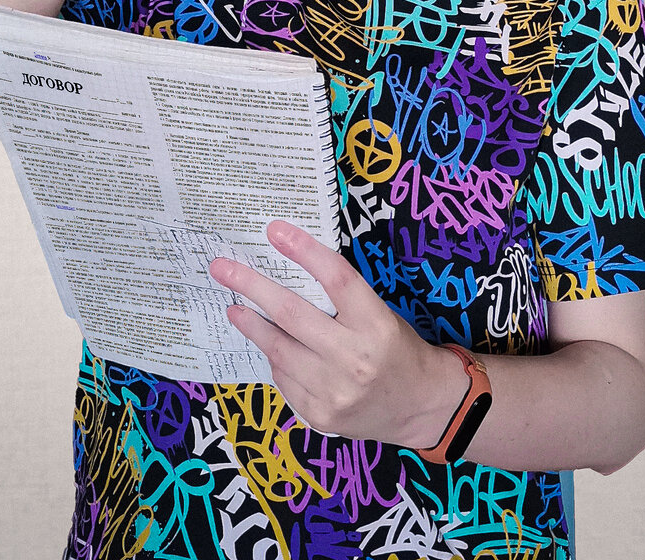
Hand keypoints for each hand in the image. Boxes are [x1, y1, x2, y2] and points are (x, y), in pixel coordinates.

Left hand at [209, 221, 465, 445]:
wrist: (421, 406)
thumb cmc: (398, 348)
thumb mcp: (381, 313)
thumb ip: (343, 298)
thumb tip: (288, 271)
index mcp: (376, 324)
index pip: (337, 279)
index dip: (305, 251)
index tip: (274, 230)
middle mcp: (354, 358)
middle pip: (292, 314)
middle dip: (251, 286)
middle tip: (223, 267)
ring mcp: (334, 391)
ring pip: (278, 349)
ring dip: (251, 323)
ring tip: (235, 306)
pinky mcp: (320, 415)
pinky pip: (284, 378)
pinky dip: (274, 357)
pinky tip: (271, 345)